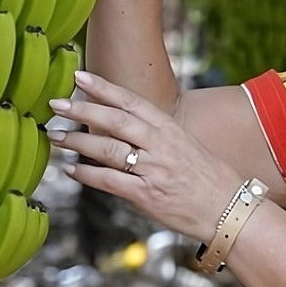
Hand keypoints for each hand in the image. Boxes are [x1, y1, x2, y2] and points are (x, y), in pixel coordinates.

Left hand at [46, 72, 242, 240]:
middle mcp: (161, 146)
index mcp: (170, 129)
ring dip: (77, 141)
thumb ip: (157, 136)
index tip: (79, 76)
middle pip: (115, 121)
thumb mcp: (186, 146)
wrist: (230, 210)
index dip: (103, 88)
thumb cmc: (209, 179)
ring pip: (107, 149)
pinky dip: (87, 174)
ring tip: (55, 135)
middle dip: (82, 110)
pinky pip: (109, 181)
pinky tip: (70, 169)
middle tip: (56, 104)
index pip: (132, 101)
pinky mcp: (146, 195)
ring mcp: (153, 170)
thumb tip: (124, 127)